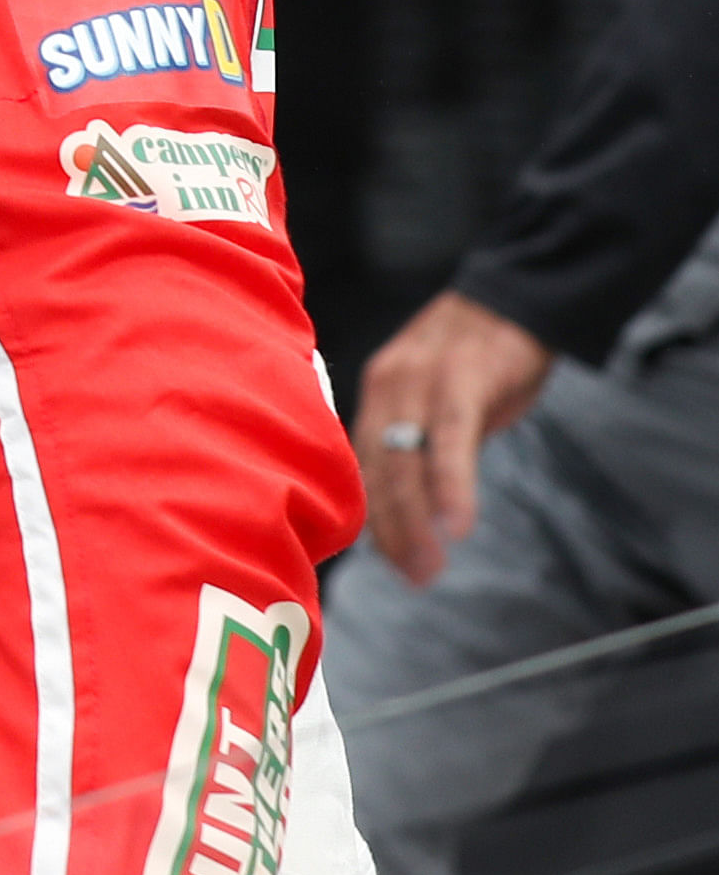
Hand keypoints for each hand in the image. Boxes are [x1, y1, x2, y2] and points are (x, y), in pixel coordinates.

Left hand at [352, 289, 554, 585]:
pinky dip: (451, 485)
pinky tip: (458, 524)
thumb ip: (421, 445)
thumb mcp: (437, 402)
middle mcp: (385, 388)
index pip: (361, 468)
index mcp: (374, 397)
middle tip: (413, 577)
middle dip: (392, 531)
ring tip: (429, 567)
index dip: (372, 519)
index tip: (388, 561)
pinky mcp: (461, 379)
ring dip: (416, 521)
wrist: (514, 298)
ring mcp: (419, 382)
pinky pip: (450, 440)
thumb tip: (412, 506)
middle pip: (377, 470)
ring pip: (405, 460)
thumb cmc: (478, 359)